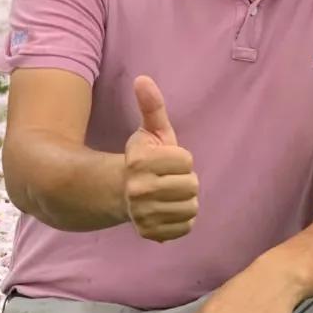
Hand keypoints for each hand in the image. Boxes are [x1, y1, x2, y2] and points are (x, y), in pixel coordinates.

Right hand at [123, 75, 198, 242]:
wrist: (121, 191)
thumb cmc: (144, 158)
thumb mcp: (150, 130)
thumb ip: (151, 105)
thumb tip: (143, 78)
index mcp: (140, 162)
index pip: (187, 161)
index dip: (181, 159)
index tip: (167, 161)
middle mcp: (139, 190)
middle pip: (192, 185)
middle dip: (185, 180)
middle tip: (169, 179)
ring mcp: (144, 215)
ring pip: (191, 208)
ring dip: (185, 200)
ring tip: (169, 195)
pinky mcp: (151, 233)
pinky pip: (186, 227)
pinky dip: (182, 220)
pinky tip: (167, 210)